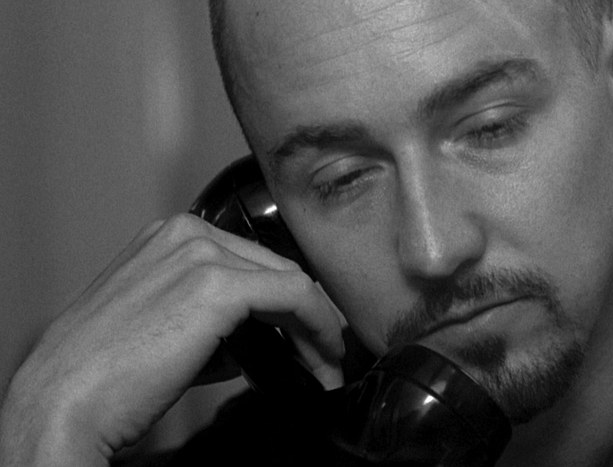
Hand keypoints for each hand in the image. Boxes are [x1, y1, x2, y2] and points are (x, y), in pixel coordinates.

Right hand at [0, 214, 344, 465]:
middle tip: (326, 356)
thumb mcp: (161, 327)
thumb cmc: (104, 376)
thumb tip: (258, 342)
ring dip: (316, 327)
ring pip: (291, 281)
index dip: (287, 302)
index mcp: (170, 238)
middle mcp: (186, 233)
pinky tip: (324, 359)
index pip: (252, 261)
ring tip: (325, 366)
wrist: (64, 403)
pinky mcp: (216, 285)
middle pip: (275, 269)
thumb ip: (212, 322)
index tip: (307, 337)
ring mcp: (200, 254)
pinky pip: (295, 296)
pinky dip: (317, 328)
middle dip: (306, 315)